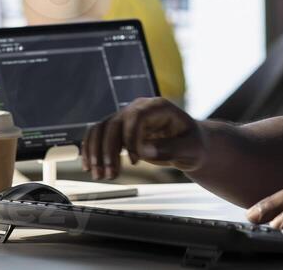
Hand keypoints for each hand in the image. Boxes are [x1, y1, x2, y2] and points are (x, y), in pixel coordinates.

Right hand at [80, 97, 205, 179]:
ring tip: (99, 174)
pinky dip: (91, 150)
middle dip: (109, 150)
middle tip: (110, 174)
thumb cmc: (193, 144)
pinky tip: (89, 166)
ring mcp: (127, 117)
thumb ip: (170, 149)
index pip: (137, 116)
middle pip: (115, 123)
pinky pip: (99, 135)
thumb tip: (145, 151)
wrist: (190, 145)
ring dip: (96, 152)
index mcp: (159, 107)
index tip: (136, 161)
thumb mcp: (191, 149)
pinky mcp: (120, 129)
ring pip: (102, 128)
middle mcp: (140, 108)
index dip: (132, 137)